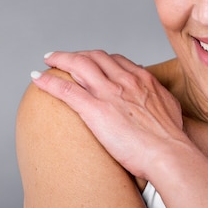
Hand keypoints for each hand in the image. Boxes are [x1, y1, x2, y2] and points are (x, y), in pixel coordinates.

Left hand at [30, 50, 184, 179]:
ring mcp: (108, 93)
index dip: (98, 58)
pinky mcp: (94, 110)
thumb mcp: (169, 107)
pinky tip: (37, 79)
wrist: (169, 153)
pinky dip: (49, 82)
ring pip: (78, 65)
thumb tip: (154, 94)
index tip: (90, 61)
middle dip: (77, 53)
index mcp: (142, 79)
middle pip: (94, 56)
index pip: (115, 59)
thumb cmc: (171, 138)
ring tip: (48, 60)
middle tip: (65, 57)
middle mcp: (124, 80)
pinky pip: (66, 90)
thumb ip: (158, 96)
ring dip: (59, 59)